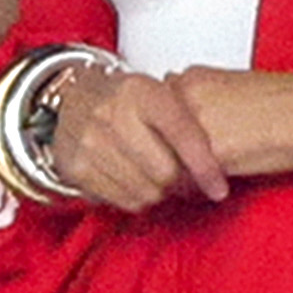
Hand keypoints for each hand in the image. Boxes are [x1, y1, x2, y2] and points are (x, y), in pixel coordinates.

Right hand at [48, 60, 228, 209]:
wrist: (74, 97)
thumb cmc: (127, 100)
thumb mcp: (161, 94)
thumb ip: (189, 123)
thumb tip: (215, 170)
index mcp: (141, 91)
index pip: (183, 135)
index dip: (205, 167)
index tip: (218, 188)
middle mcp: (111, 114)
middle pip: (165, 172)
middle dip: (182, 183)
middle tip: (185, 180)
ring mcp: (90, 141)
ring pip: (146, 192)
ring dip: (160, 193)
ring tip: (159, 179)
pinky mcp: (76, 167)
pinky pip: (123, 201)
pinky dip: (137, 198)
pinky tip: (136, 182)